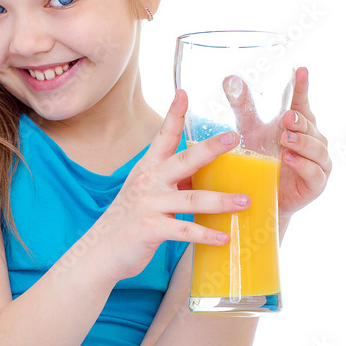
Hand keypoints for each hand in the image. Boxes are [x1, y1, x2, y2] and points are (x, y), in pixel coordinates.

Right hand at [90, 88, 249, 283]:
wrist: (100, 251)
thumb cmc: (129, 220)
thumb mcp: (148, 193)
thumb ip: (173, 182)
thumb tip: (206, 174)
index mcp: (147, 169)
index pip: (163, 136)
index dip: (174, 115)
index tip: (184, 93)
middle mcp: (148, 182)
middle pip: (184, 160)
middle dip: (210, 148)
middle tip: (234, 137)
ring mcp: (149, 205)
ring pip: (191, 199)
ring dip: (221, 201)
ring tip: (245, 201)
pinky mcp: (150, 229)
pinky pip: (184, 230)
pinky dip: (206, 234)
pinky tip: (224, 237)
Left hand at [225, 66, 330, 220]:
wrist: (264, 198)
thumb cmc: (261, 161)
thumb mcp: (249, 132)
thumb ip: (243, 107)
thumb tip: (229, 79)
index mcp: (299, 125)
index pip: (301, 103)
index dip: (301, 88)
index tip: (300, 70)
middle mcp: (313, 140)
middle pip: (310, 125)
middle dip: (299, 121)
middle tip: (286, 117)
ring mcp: (318, 162)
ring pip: (316, 148)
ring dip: (302, 142)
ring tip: (285, 139)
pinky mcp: (316, 183)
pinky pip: (314, 172)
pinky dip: (304, 165)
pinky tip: (290, 159)